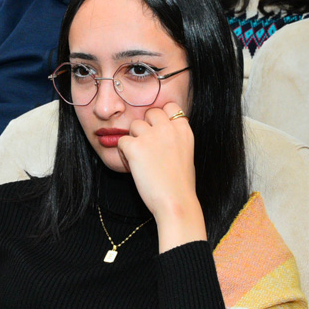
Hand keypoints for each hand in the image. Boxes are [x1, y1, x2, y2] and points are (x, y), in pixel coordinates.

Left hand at [117, 102, 205, 251]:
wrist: (175, 202)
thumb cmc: (181, 185)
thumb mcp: (186, 153)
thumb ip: (175, 137)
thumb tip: (160, 132)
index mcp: (183, 129)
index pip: (169, 106)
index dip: (162, 116)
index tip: (159, 130)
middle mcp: (168, 128)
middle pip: (150, 112)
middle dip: (146, 125)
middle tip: (147, 145)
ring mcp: (151, 136)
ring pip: (134, 125)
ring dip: (134, 138)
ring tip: (139, 158)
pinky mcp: (135, 146)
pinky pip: (122, 141)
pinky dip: (124, 152)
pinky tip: (132, 165)